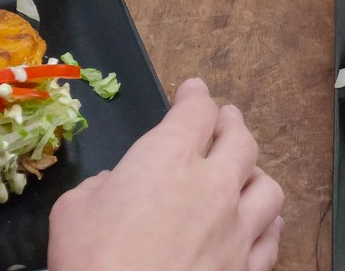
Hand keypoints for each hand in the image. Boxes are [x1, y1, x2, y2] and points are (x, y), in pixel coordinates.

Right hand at [48, 77, 283, 270]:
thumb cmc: (92, 261)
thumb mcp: (73, 210)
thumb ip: (101, 187)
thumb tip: (115, 186)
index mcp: (168, 159)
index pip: (195, 111)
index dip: (195, 96)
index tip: (193, 91)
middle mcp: (212, 186)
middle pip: (240, 140)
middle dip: (231, 124)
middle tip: (224, 120)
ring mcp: (235, 229)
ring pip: (267, 187)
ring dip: (255, 174)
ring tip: (245, 174)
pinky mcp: (245, 268)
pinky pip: (271, 237)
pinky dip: (268, 224)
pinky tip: (262, 224)